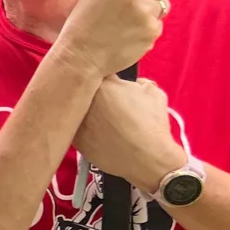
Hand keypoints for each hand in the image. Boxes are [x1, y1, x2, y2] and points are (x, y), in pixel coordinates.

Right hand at [54, 0, 174, 78]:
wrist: (80, 56)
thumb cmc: (84, 24)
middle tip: (141, 0)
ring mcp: (145, 13)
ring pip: (164, 5)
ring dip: (151, 12)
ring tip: (128, 22)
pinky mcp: (151, 32)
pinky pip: (158, 25)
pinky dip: (147, 29)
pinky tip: (129, 34)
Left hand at [73, 77, 185, 192]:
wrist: (147, 157)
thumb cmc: (152, 124)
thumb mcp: (153, 93)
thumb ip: (139, 82)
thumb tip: (133, 84)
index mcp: (102, 84)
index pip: (99, 73)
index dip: (107, 79)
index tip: (113, 86)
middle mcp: (84, 100)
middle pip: (85, 92)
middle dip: (96, 95)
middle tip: (110, 105)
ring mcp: (77, 120)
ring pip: (79, 111)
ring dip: (89, 113)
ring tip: (106, 122)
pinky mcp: (75, 140)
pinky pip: (78, 130)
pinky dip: (87, 131)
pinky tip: (100, 135)